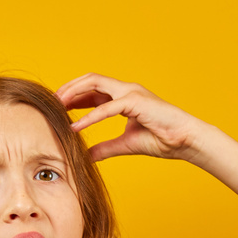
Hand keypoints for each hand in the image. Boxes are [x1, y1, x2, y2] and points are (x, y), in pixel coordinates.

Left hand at [55, 73, 220, 163]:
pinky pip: (107, 108)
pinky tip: (76, 127)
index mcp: (124, 98)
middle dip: (69, 89)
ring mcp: (131, 93)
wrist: (186, 141)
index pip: (93, 90)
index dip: (74, 96)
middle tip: (51, 103)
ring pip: (95, 83)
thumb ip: (105, 148)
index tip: (58, 108)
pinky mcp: (136, 102)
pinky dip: (89, 117)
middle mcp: (126, 90)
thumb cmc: (162, 140)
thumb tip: (86, 156)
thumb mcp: (125, 145)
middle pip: (90, 81)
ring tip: (58, 107)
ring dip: (74, 93)